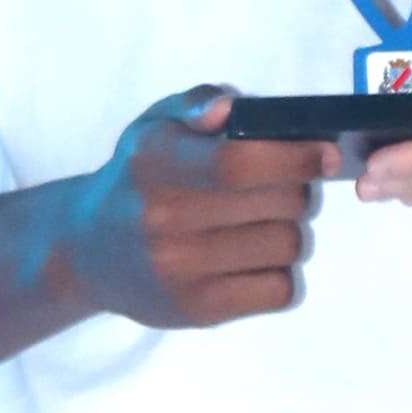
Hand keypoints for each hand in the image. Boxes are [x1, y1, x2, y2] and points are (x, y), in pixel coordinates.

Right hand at [51, 87, 322, 332]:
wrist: (87, 253)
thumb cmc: (135, 180)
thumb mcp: (153, 126)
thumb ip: (195, 102)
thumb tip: (230, 107)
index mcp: (158, 166)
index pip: (241, 163)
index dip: (296, 157)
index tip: (324, 153)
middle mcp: (166, 219)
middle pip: (280, 203)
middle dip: (298, 189)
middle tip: (284, 188)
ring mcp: (182, 269)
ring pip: (287, 245)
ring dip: (290, 230)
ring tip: (264, 223)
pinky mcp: (199, 310)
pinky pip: (280, 290)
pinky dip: (281, 272)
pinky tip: (255, 259)